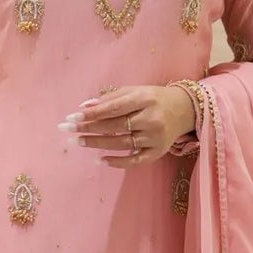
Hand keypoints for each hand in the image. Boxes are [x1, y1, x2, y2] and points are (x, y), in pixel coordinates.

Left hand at [61, 83, 196, 165]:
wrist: (184, 110)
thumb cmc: (154, 98)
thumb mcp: (135, 91)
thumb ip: (111, 98)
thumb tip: (84, 107)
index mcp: (145, 99)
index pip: (114, 107)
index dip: (92, 113)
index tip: (72, 117)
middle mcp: (151, 119)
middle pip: (116, 126)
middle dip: (89, 128)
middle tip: (68, 130)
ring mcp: (155, 137)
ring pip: (122, 143)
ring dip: (98, 143)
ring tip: (79, 142)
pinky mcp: (158, 152)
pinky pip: (135, 160)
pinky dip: (118, 162)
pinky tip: (101, 160)